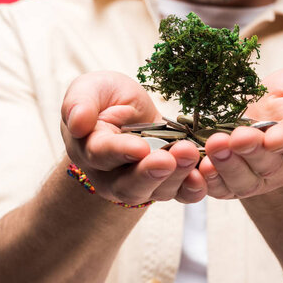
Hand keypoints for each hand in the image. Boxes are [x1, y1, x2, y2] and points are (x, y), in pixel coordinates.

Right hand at [60, 71, 205, 204]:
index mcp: (90, 149)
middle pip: (130, 185)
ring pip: (159, 190)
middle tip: (169, 159)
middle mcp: (114, 176)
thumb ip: (80, 103)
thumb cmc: (106, 99)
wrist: (130, 113)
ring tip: (190, 154)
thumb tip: (77, 122)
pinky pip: (182, 193)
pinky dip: (194, 188)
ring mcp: (143, 183)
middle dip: (151, 173)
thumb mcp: (91, 89)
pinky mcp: (169, 183)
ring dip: (177, 176)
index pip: (102, 155)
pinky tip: (204, 175)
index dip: (121, 152)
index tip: (139, 148)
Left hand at [198, 67, 282, 198]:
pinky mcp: (235, 180)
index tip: (272, 138)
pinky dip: (210, 182)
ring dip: (227, 166)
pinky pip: (223, 188)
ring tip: (214, 146)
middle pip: (268, 163)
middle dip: (250, 151)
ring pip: (244, 180)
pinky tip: (199, 169)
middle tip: (234, 138)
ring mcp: (260, 176)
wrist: (268, 108)